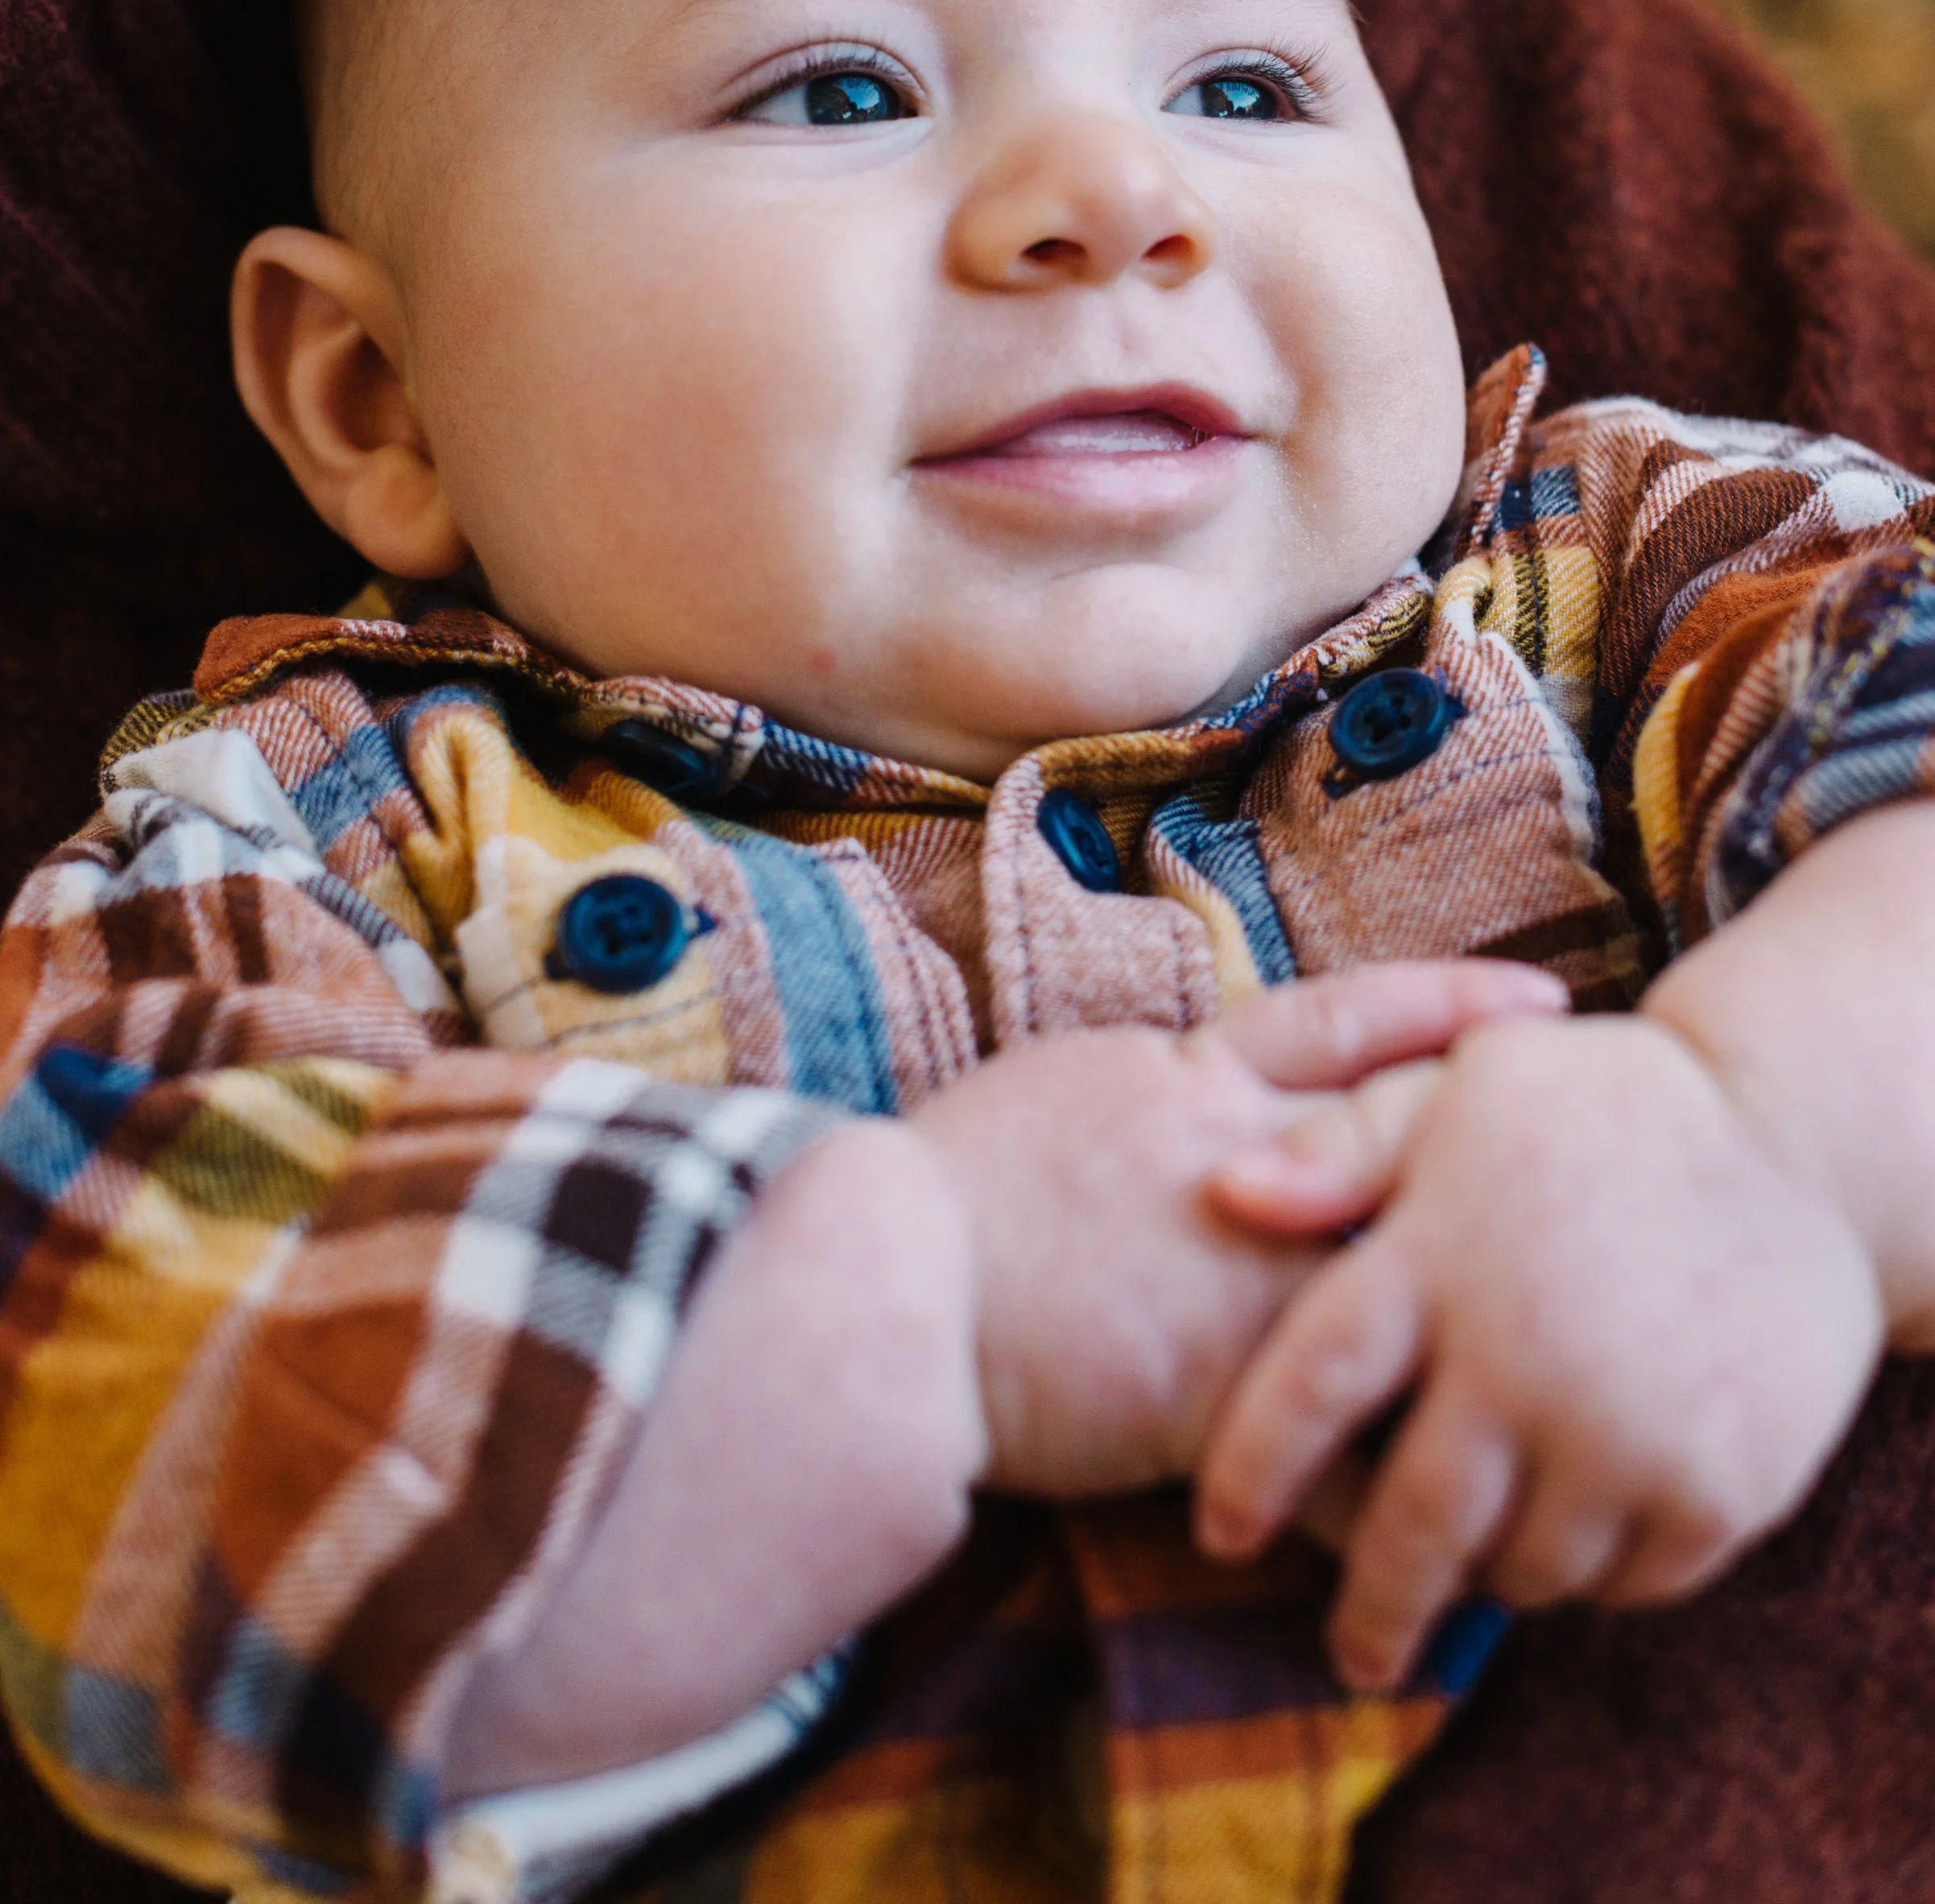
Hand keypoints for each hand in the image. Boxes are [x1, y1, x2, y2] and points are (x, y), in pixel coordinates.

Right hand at [913, 957, 1563, 1499]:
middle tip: (1614, 1160)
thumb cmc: (937, 1191)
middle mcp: (1245, 1167)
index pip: (1344, 1024)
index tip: (1543, 1010)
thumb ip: (1150, 1098)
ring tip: (1580, 1372)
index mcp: (1189, 1083)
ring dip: (1482, 1339)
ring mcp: (1248, 1277)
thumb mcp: (1054, 1100)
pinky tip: (1457, 1536)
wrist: (878, 1286)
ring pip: (1404, 1299)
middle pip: (1409, 1152)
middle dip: (1508, 1159)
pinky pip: (1343, 1446)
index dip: (1448, 1011)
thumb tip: (1201, 1096)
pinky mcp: (1228, 1392)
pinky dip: (1394, 1490)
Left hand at [1194, 1011, 1883, 1693]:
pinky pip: (1624, 1580)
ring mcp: (1623, 1430)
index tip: (1220, 1534)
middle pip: (1411, 1526)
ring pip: (1519, 1566)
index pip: (1309, 1390)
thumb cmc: (1601, 1107)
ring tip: (1480, 1563)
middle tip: (1353, 1652)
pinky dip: (1592, 1573)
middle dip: (1371, 1606)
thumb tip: (1220, 1192)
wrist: (1797, 1144)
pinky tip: (1582, 1528)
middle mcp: (1523, 1358)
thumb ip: (1342, 1147)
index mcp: (1440, 1258)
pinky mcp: (1716, 1484)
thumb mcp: (1463, 1090)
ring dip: (1489, 1575)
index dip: (1251, 1473)